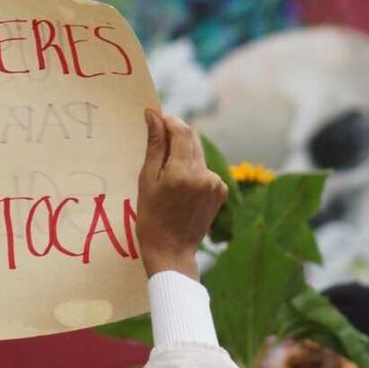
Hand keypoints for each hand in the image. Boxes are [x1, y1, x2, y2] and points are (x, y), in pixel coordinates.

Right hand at [136, 110, 226, 279]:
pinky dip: (192, 170)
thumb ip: (154, 146)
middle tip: (157, 142)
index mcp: (183, 172)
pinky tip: (180, 187)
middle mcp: (204, 175)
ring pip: (198, 154)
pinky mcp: (221, 192)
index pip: (182, 131)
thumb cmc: (151, 218)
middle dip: (175, 135)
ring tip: (166, 174)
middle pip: (192, 140)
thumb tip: (153, 115)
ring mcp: (216, 184)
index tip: (155, 118)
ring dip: (183, 154)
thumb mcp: (147, 180)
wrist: (171, 251)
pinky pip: (205, 170)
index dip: (169, 121)